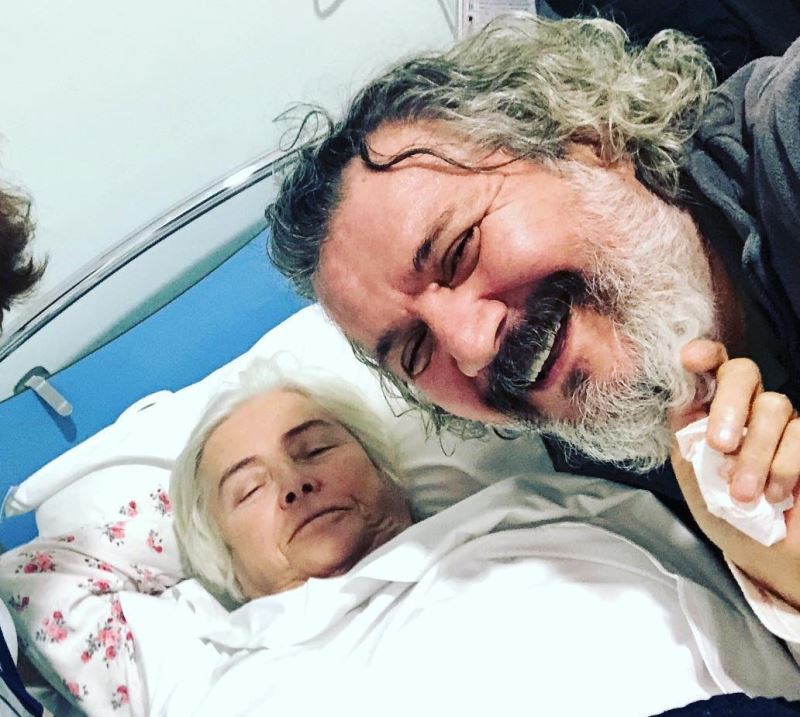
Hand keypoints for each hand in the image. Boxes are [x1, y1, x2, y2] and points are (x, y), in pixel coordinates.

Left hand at [670, 339, 799, 504]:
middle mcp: (749, 406)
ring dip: (754, 454)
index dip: (704, 354)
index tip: (690, 359)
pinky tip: (773, 495)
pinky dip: (783, 468)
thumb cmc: (720, 509)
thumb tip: (680, 394)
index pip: (712, 364)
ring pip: (774, 407)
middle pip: (744, 371)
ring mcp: (784, 422)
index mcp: (712, 407)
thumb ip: (684, 432)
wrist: (758, 552)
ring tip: (742, 494)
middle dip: (729, 405)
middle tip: (720, 445)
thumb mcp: (690, 470)